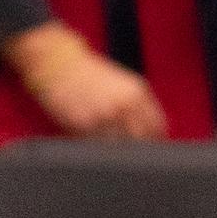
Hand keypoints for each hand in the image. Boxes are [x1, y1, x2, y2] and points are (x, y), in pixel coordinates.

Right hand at [1, 24, 166, 138]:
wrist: (59, 65)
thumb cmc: (91, 74)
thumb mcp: (124, 83)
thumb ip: (139, 104)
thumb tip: (153, 130)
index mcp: (137, 93)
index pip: (157, 125)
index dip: (155, 138)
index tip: (151, 146)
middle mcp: (123, 105)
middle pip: (141, 139)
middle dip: (137, 147)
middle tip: (130, 152)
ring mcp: (103, 116)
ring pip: (119, 146)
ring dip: (116, 151)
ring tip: (110, 149)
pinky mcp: (83, 125)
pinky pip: (96, 145)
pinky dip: (97, 149)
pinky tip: (93, 142)